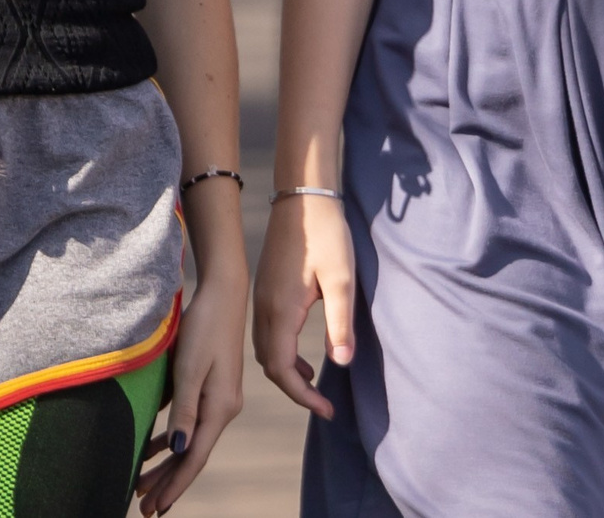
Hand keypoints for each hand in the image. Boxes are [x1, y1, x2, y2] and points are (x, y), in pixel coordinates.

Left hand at [134, 266, 247, 514]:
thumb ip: (185, 409)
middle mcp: (223, 408)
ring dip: (167, 465)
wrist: (223, 293)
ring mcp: (217, 398)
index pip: (194, 458)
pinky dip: (171, 440)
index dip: (175, 486)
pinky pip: (188, 423)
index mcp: (220, 408)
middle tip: (144, 509)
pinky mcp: (209, 387)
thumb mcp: (190, 367)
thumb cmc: (205, 326)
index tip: (156, 509)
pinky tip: (154, 448)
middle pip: (191, 456)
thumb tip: (178, 450)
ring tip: (143, 486)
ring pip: (188, 441)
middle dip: (168, 483)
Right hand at [253, 194, 354, 420]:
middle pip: (269, 364)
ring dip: (286, 370)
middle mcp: (263, 307)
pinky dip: (281, 351)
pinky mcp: (265, 288)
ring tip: (314, 383)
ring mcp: (261, 297)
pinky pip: (266, 333)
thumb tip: (342, 364)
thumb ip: (340, 323)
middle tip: (323, 403)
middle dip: (293, 389)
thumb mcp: (341, 279)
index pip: (281, 369)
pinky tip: (302, 352)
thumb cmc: (326, 233)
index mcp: (280, 309)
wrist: (303, 195)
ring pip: (265, 349)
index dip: (302, 396)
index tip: (326, 409)